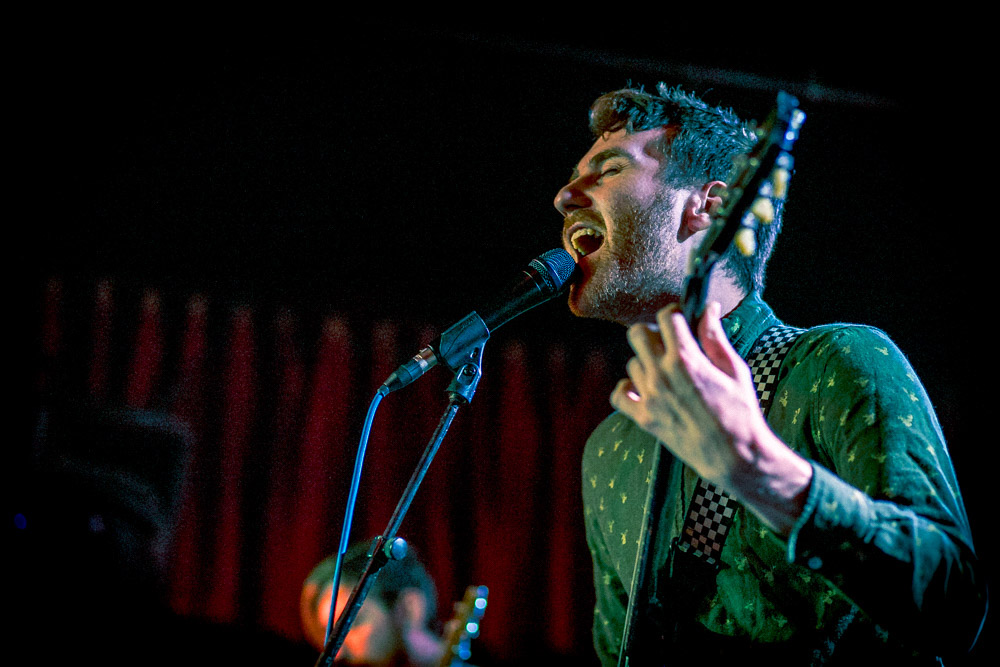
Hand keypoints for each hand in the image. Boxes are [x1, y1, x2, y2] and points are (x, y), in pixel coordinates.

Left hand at [610, 302, 810, 533]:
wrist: (734, 456)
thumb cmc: (740, 411)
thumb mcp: (734, 369)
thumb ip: (715, 337)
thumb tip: (709, 308)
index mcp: (686, 359)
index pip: (666, 317)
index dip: (675, 314)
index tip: (682, 321)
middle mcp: (662, 375)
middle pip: (637, 333)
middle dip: (654, 332)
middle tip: (670, 344)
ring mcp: (649, 397)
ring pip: (632, 362)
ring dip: (647, 362)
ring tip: (668, 373)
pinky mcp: (643, 418)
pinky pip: (618, 394)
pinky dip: (627, 389)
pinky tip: (643, 389)